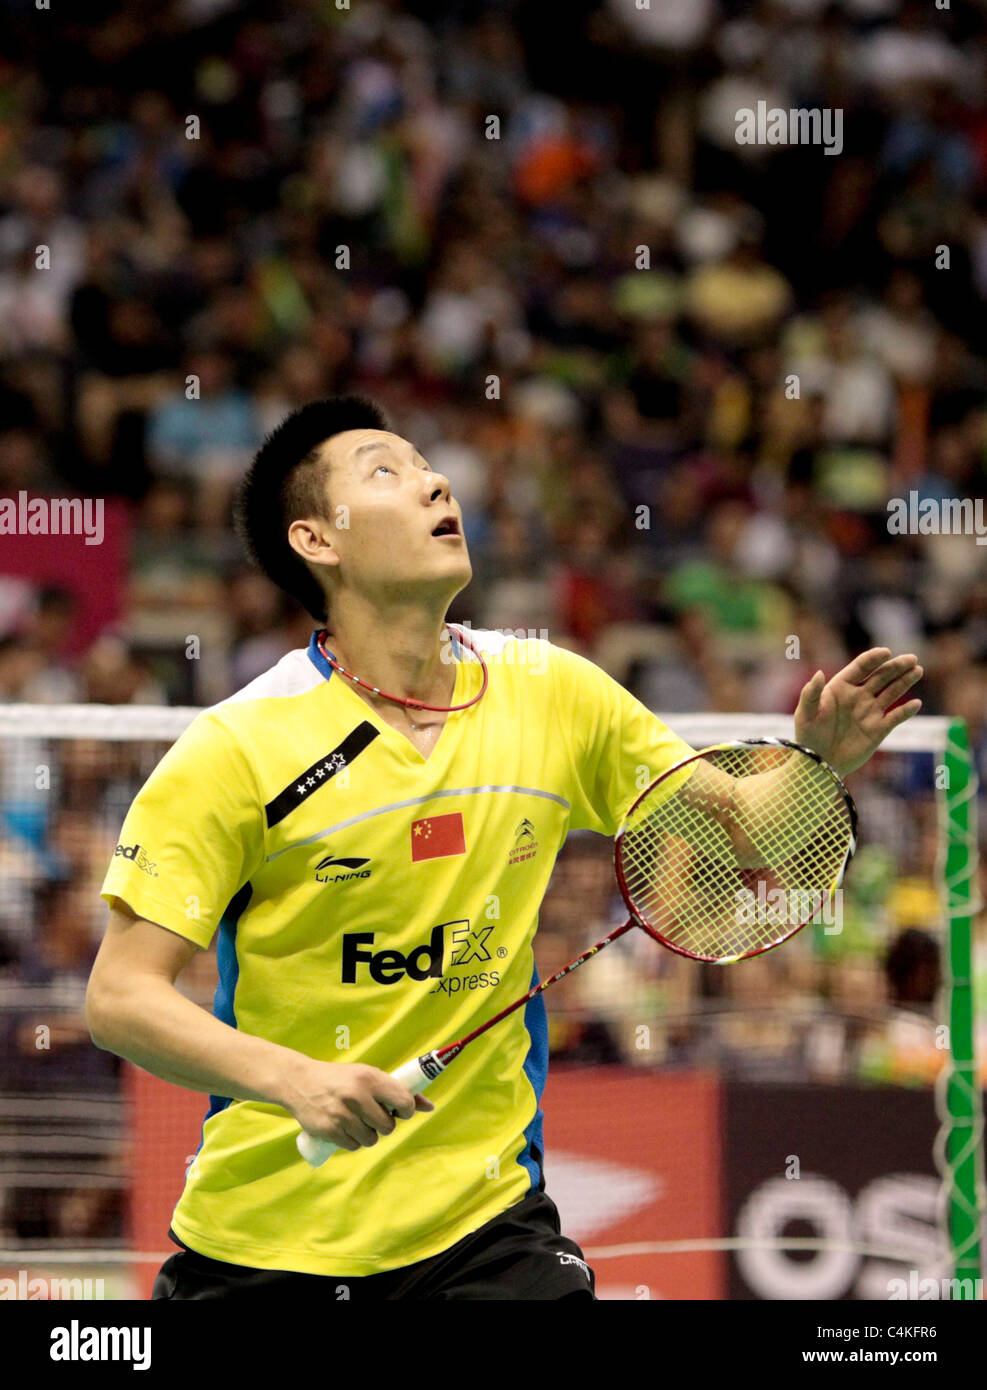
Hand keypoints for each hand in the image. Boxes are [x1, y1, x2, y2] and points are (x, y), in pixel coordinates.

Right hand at [281, 1059, 433, 1152]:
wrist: (299, 1081)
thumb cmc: (341, 1079)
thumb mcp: (368, 1076)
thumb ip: (397, 1090)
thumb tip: (430, 1107)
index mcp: (370, 1078)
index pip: (404, 1102)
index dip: (406, 1111)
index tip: (398, 1111)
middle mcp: (357, 1095)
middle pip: (388, 1127)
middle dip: (384, 1125)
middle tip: (372, 1115)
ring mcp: (342, 1114)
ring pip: (371, 1140)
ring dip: (367, 1135)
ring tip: (356, 1121)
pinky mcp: (328, 1130)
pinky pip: (353, 1146)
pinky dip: (352, 1141)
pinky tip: (344, 1128)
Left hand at [794, 648, 922, 777]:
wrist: (819, 763)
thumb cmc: (808, 736)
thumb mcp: (806, 713)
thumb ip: (811, 693)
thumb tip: (819, 673)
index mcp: (841, 687)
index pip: (861, 667)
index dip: (873, 658)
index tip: (885, 652)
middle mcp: (858, 695)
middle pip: (881, 676)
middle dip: (896, 666)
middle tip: (912, 659)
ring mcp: (870, 711)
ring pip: (892, 692)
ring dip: (905, 681)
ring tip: (917, 670)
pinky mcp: (879, 729)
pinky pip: (896, 717)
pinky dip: (906, 711)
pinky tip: (915, 704)